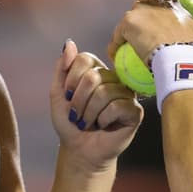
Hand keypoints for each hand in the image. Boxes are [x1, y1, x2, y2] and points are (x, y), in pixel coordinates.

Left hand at [51, 40, 143, 169]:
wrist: (79, 149)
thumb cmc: (70, 122)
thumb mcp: (58, 93)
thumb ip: (62, 67)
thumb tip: (69, 42)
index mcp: (96, 70)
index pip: (84, 59)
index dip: (71, 79)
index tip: (67, 97)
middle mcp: (114, 78)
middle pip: (93, 76)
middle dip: (78, 100)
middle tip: (77, 114)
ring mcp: (126, 94)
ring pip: (104, 93)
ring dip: (89, 113)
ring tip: (88, 122)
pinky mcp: (135, 111)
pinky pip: (117, 107)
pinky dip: (103, 119)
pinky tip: (104, 126)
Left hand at [107, 0, 192, 63]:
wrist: (180, 56)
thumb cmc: (191, 50)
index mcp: (174, 4)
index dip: (155, 2)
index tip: (152, 12)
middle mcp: (157, 3)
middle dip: (138, 10)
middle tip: (136, 27)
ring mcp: (141, 10)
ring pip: (127, 19)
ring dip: (125, 29)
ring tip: (122, 44)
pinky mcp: (129, 22)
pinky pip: (117, 37)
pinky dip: (115, 46)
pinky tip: (114, 56)